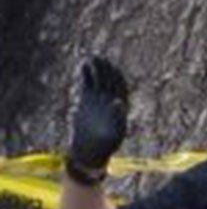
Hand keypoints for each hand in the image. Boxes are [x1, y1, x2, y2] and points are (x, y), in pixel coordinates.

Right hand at [67, 56, 129, 180]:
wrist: (89, 150)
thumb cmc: (104, 146)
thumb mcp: (114, 133)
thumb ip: (117, 118)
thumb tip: (119, 102)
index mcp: (120, 108)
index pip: (121, 88)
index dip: (117, 77)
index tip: (113, 67)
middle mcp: (110, 102)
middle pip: (110, 82)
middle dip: (106, 69)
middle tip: (100, 57)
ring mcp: (98, 101)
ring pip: (98, 81)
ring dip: (96, 70)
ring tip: (91, 57)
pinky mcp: (86, 102)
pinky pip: (87, 86)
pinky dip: (86, 76)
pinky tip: (83, 65)